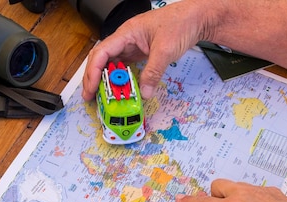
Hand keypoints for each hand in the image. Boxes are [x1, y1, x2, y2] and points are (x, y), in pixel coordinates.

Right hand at [82, 0, 217, 100]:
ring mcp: (132, 46)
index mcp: (126, 33)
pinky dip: (120, 79)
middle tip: (90, 96)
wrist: (196, 18)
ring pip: (112, 64)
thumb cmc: (180, 23)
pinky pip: (125, 67)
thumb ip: (153, 73)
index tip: (91, 88)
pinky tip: (120, 90)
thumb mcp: (165, 51)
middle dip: (93, 78)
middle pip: (102, 59)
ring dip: (106, 80)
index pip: (101, 53)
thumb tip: (144, 93)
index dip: (93, 72)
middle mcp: (126, 39)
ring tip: (102, 96)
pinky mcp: (140, 52)